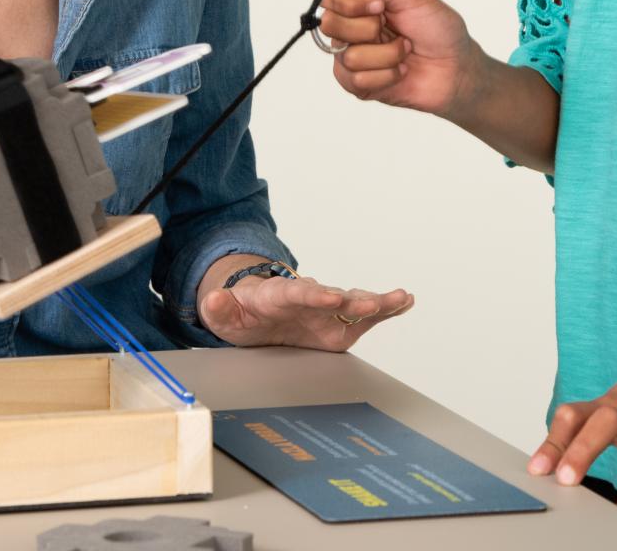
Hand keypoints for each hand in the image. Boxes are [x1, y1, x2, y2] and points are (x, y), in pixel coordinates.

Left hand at [199, 274, 413, 351]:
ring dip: (375, 302)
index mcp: (278, 297)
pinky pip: (364, 315)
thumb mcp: (225, 314)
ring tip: (399, 298)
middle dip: (351, 299)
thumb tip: (210, 300)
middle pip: (331, 296)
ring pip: (352, 303)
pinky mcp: (338, 323)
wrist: (257, 312)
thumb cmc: (244, 313)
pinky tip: (405, 301)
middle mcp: (308, 299)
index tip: (329, 296)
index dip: (312, 295)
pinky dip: (385, 308)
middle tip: (372, 301)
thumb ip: (220, 308)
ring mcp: (326, 310)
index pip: (294, 293)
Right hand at [319, 0, 476, 117]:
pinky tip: (401, 71)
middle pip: (330, 24)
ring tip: (403, 51)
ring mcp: (352, 57)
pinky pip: (357, 80)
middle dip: (368, 27)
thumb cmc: (437, 28)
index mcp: (359, 2)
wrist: (457, 67)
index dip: (349, 1)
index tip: (380, 4)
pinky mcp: (359, 84)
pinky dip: (388, 74)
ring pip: (349, 56)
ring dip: (387, 54)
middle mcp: (350, 28)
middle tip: (390, 27)